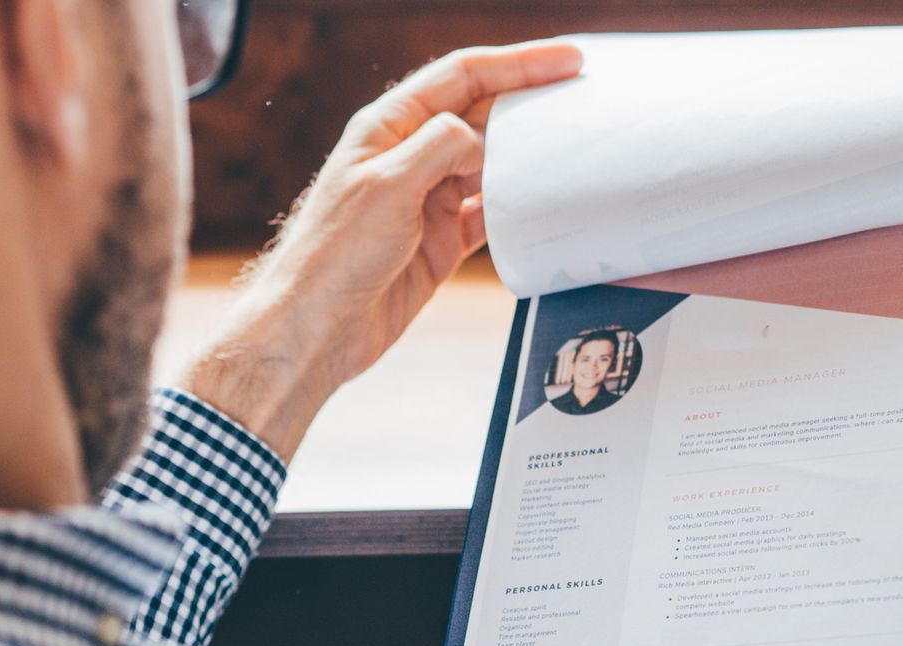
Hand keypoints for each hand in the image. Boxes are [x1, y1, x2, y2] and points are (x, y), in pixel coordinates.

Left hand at [186, 41, 583, 460]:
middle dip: (532, 104)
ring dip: (530, 157)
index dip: (518, 63)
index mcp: (388, 126)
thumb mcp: (387, 186)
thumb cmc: (334, 254)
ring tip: (576, 149)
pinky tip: (546, 203)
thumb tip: (482, 137)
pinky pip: (490, 215)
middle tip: (585, 101)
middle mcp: (410, 156)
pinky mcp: (440, 242)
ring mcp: (427, 200)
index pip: (462, 77)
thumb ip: (439, 147)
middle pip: (482, 115)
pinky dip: (518, 208)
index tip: (568, 60)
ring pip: (492, 164)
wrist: (317, 329)